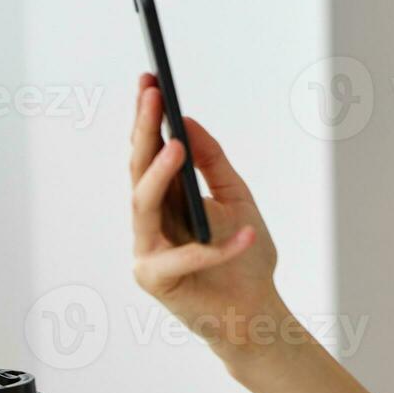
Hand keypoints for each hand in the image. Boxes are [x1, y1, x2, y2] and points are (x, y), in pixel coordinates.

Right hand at [128, 72, 286, 367]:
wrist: (255, 310)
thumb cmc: (245, 258)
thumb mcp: (237, 198)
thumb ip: (214, 162)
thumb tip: (190, 121)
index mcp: (165, 200)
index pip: (150, 152)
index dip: (146, 118)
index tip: (151, 81)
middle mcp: (149, 222)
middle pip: (138, 170)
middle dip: (143, 130)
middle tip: (151, 96)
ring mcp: (147, 251)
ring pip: (143, 204)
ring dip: (159, 173)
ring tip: (176, 145)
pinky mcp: (157, 279)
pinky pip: (184, 255)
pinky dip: (218, 247)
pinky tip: (244, 234)